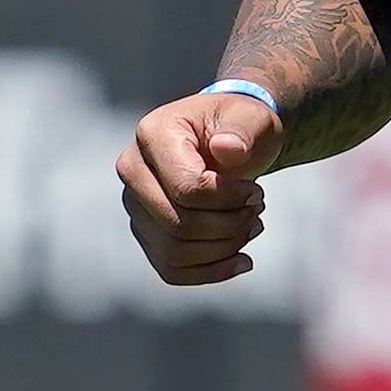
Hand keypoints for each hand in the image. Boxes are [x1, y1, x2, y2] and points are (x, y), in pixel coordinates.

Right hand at [117, 91, 282, 285]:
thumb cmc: (240, 126)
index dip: (229, 199)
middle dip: (229, 226)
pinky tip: (242, 260)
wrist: (231, 140)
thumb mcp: (251, 119)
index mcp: (153, 135)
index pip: (187, 189)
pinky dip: (210, 272)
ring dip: (223, 249)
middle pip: (178, 225)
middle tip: (257, 210)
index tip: (257, 192)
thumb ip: (242, 131)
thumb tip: (227, 148)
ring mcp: (136, 205)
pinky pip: (172, 269)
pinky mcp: (147, 231)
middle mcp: (133, 171)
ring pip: (175, 253)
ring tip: (253, 226)